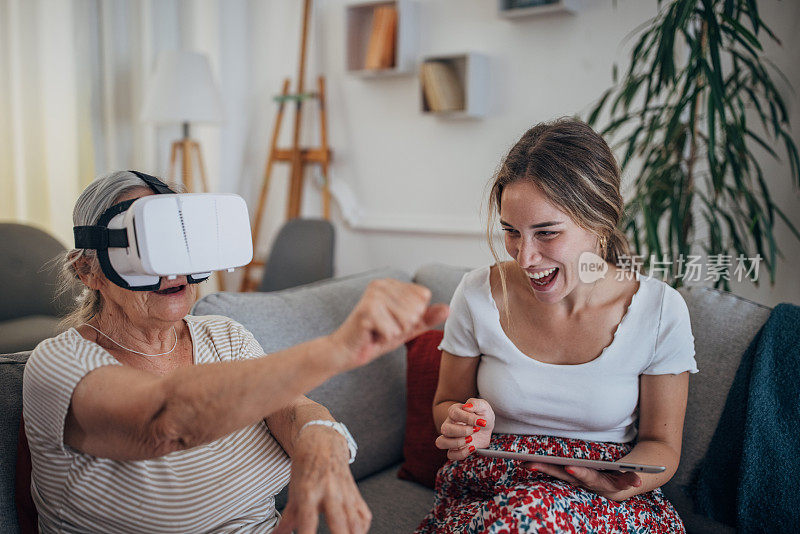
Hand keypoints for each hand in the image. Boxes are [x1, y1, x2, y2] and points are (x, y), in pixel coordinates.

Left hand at [275, 426, 370, 533]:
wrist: (322, 443)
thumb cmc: (306, 468)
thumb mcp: (294, 491)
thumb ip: (286, 519)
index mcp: (309, 492)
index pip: (307, 520)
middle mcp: (329, 493)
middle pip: (339, 523)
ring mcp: (345, 493)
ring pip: (355, 522)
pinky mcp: (356, 494)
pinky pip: (364, 515)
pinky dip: (362, 528)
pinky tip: (355, 533)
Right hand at [330, 279, 448, 370]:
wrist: (346, 351)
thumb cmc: (375, 337)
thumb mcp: (407, 327)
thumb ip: (427, 318)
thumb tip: (449, 309)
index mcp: (392, 283)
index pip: (423, 297)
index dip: (413, 316)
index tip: (393, 320)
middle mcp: (381, 284)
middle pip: (416, 310)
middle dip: (403, 326)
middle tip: (383, 327)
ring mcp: (372, 295)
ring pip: (406, 320)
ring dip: (393, 333)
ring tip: (377, 330)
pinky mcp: (366, 310)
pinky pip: (392, 331)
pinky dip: (383, 339)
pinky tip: (371, 335)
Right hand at [435, 398, 494, 460]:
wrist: (486, 427)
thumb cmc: (482, 415)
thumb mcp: (483, 406)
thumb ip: (476, 403)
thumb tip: (467, 406)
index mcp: (454, 412)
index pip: (454, 413)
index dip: (468, 418)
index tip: (481, 421)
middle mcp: (449, 424)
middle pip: (444, 429)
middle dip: (462, 431)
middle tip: (476, 430)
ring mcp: (450, 437)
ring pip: (441, 442)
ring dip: (456, 443)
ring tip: (470, 439)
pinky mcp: (455, 449)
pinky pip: (450, 455)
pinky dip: (461, 453)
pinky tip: (472, 447)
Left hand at [524, 462, 641, 500]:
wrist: (618, 484)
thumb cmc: (621, 476)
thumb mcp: (628, 477)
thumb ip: (630, 478)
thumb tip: (637, 481)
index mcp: (598, 482)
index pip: (587, 478)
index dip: (579, 473)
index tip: (569, 466)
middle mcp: (583, 483)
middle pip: (563, 476)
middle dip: (547, 470)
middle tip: (531, 464)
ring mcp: (574, 480)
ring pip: (555, 474)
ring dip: (540, 469)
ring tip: (524, 463)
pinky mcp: (569, 476)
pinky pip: (553, 472)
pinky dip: (540, 468)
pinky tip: (525, 464)